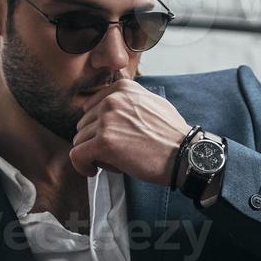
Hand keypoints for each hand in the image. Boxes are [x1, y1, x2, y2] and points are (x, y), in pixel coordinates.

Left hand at [70, 80, 191, 184]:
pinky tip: (93, 171)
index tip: (106, 138)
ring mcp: (106, 121)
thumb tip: (107, 105)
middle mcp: (111, 101)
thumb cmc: (171, 134)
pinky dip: (82, 165)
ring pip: (79, 140)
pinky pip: (77, 155)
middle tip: (114, 153)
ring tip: (113, 162)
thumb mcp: (151, 102)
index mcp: (122, 89)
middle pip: (84, 125)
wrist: (184, 154)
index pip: (90, 107)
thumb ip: (128, 100)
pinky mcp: (103, 143)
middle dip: (94, 141)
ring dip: (93, 154)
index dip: (96, 127)